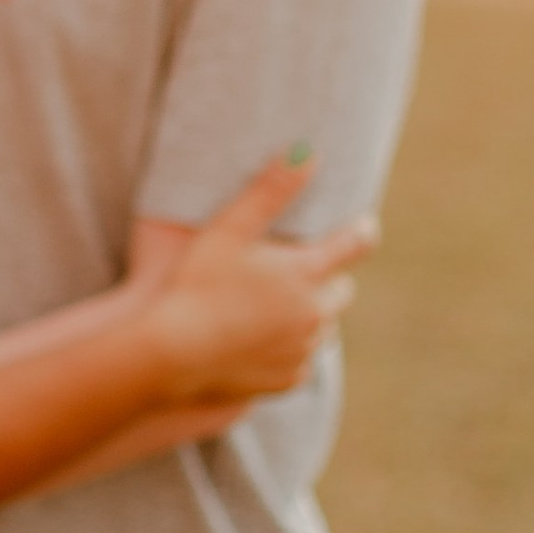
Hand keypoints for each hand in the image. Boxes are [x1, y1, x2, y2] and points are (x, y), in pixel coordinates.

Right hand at [143, 162, 376, 406]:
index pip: (356, 245)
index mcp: (307, 273)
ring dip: (310, 313)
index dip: (361, 231)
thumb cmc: (196, 282)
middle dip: (328, 277)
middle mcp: (315, 315)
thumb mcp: (229, 228)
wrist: (171, 353)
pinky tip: (262, 338)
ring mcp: (303, 351)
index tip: (361, 226)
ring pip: (323, 325)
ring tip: (276, 304)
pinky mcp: (288, 379)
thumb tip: (308, 153)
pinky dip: (291, 347)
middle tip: (300, 268)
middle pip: (342, 289)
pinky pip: (302, 359)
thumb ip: (271, 190)